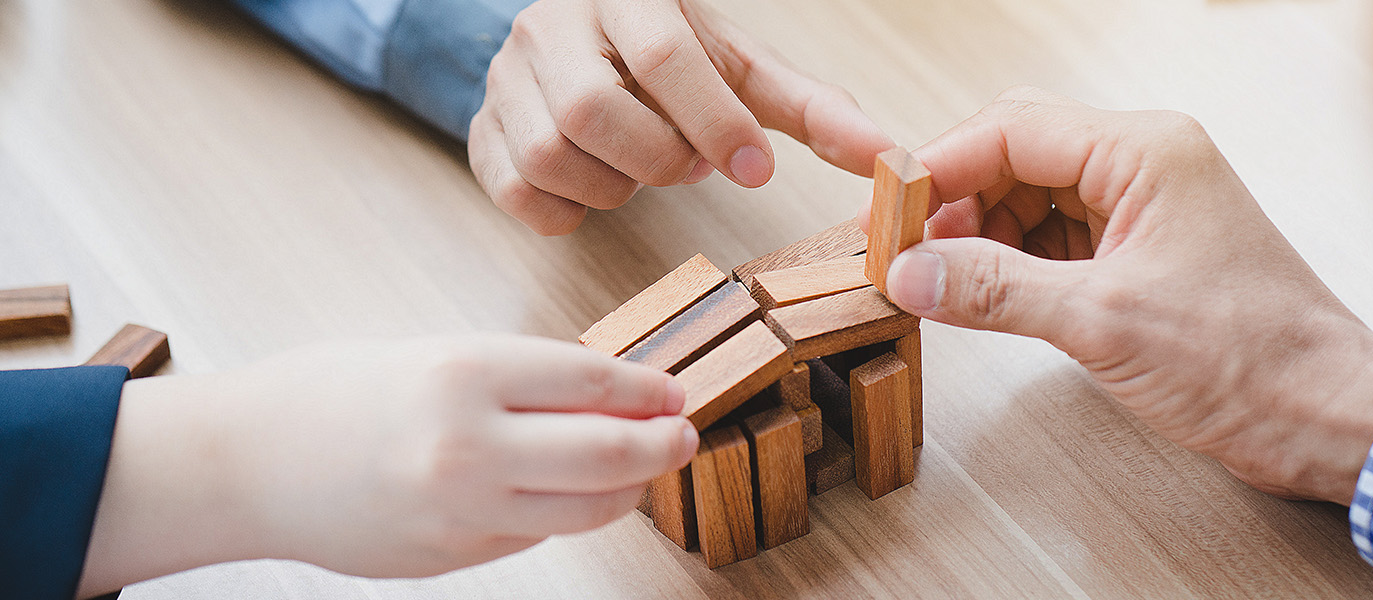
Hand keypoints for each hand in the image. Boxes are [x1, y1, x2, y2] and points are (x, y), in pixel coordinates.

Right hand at [76, 335, 696, 596]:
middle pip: (611, 451)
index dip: (649, 390)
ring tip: (641, 467)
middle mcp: (470, 442)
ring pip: (589, 508)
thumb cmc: (337, 394)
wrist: (250, 462)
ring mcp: (462, 508)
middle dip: (664, 443)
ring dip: (629, 487)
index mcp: (465, 371)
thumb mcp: (434, 356)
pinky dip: (568, 512)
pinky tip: (574, 491)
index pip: (595, 382)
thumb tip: (615, 396)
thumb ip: (523, 380)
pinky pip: (538, 534)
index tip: (672, 391)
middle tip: (684, 434)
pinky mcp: (453, 555)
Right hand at [468, 0, 893, 234]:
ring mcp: (505, 78)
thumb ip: (813, 111)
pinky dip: (568, 210)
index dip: (715, 123)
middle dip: (660, 160)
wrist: (585, 38)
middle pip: (595, 113)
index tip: (756, 171)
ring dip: (616, 186)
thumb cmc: (672, 57)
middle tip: (691, 162)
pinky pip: (516, 192)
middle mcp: (551, 25)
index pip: (663, 56)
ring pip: (551, 156)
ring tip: (644, 167)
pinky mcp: (482, 129)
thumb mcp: (742, 68)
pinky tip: (600, 187)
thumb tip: (890, 160)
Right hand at [878, 86, 1372, 503]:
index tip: (886, 214)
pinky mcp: (1143, 252)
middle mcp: (1145, 165)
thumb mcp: (1102, 322)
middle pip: (1016, 155)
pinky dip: (1012, 263)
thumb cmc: (1252, 359)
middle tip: (902, 249)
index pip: (1011, 130)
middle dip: (953, 200)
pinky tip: (981, 294)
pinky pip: (1056, 238)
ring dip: (978, 234)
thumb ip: (995, 290)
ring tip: (935, 280)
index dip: (938, 169)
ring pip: (1031, 198)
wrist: (1326, 415)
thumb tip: (911, 272)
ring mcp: (1145, 207)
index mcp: (1144, 152)